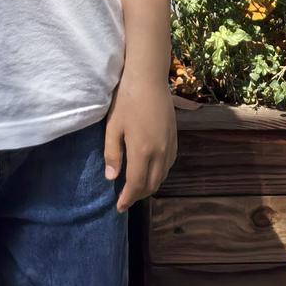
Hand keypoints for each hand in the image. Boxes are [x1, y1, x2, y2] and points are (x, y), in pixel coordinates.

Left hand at [103, 73, 176, 211]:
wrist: (148, 78)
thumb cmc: (126, 99)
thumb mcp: (113, 126)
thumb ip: (112, 153)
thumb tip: (111, 178)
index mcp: (142, 151)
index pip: (136, 185)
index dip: (127, 198)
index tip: (119, 207)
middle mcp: (159, 152)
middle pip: (151, 184)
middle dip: (138, 195)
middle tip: (125, 198)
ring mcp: (170, 145)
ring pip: (162, 176)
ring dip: (149, 186)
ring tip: (136, 187)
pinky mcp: (174, 138)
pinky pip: (168, 165)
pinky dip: (159, 174)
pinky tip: (150, 170)